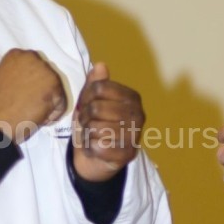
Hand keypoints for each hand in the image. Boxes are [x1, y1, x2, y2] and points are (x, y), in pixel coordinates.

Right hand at [0, 49, 67, 143]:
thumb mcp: (3, 81)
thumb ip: (19, 75)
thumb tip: (33, 82)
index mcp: (17, 55)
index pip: (35, 67)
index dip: (33, 84)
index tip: (25, 95)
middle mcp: (32, 56)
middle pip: (48, 75)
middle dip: (44, 91)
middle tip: (30, 105)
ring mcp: (45, 69)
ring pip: (57, 88)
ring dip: (49, 103)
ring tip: (33, 113)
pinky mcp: (55, 84)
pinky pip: (63, 101)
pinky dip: (54, 114)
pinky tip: (39, 118)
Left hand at [72, 62, 143, 181]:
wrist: (97, 158)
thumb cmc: (96, 124)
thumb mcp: (92, 101)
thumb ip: (96, 83)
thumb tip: (101, 65)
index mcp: (132, 97)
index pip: (98, 88)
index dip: (85, 97)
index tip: (86, 105)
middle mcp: (138, 115)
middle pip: (96, 108)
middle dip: (85, 117)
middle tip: (87, 122)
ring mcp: (135, 135)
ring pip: (95, 128)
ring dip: (87, 133)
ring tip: (92, 135)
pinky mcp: (127, 154)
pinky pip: (97, 146)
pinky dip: (90, 148)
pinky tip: (96, 148)